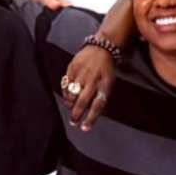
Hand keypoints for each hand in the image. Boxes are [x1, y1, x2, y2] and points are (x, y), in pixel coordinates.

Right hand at [59, 7, 121, 128]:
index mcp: (104, 84)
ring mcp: (81, 73)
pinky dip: (66, 93)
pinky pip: (66, 84)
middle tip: (74, 122)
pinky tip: (67, 97)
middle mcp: (92, 79)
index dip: (90, 118)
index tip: (85, 128)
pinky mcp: (72, 67)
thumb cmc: (106, 68)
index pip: (97, 105)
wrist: (101, 47)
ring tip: (71, 109)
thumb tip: (94, 113)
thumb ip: (101, 96)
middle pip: (82, 101)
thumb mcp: (109, 83)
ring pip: (73, 94)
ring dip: (70, 105)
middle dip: (77, 114)